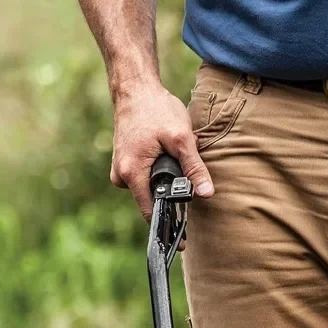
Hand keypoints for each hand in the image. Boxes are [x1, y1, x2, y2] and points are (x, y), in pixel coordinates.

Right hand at [111, 80, 213, 218]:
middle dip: (171, 191)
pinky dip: (157, 169)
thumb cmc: (155, 109)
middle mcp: (120, 176)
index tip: (181, 239)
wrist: (135, 88)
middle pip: (151, 200)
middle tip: (184, 171)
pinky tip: (163, 151)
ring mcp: (120, 170)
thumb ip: (194, 167)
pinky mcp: (124, 163)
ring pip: (149, 188)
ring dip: (165, 177)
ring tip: (173, 153)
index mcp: (131, 174)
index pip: (150, 212)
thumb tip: (207, 193)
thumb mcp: (181, 138)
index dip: (168, 224)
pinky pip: (144, 177)